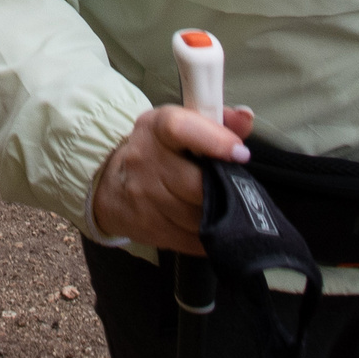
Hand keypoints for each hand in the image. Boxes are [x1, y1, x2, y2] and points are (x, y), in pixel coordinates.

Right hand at [86, 104, 258, 256]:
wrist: (113, 183)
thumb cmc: (159, 151)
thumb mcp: (181, 126)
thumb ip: (218, 120)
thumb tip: (245, 117)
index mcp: (156, 127)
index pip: (181, 129)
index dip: (215, 141)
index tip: (240, 153)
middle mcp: (145, 160)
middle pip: (197, 184)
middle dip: (222, 190)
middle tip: (233, 187)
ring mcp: (144, 197)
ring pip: (198, 217)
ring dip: (216, 215)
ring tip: (218, 205)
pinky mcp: (148, 228)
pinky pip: (192, 240)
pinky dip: (208, 235)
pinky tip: (207, 224)